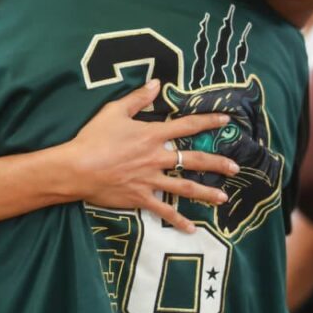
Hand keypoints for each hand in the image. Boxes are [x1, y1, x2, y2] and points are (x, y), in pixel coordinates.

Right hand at [56, 79, 239, 232]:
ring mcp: (150, 180)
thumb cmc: (93, 138)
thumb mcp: (114, 111)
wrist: (77, 168)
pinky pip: (163, 211)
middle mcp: (156, 158)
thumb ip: (138, 98)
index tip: (226, 120)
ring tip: (224, 198)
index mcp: (152, 135)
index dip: (208, 121)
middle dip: (217, 163)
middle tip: (235, 167)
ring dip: (207, 193)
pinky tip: (192, 228)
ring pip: (185, 188)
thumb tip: (157, 84)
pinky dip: (178, 220)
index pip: (187, 126)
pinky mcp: (141, 198)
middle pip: (194, 160)